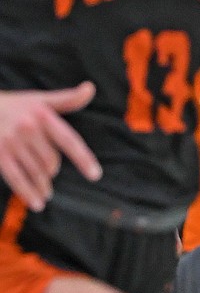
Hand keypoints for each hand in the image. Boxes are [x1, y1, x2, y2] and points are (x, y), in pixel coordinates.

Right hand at [0, 82, 101, 211]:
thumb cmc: (15, 105)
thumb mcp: (39, 99)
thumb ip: (67, 99)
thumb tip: (90, 88)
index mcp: (42, 115)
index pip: (69, 140)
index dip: (84, 159)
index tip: (95, 175)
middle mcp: (28, 128)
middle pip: (51, 161)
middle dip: (53, 170)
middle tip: (51, 173)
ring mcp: (12, 142)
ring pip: (37, 173)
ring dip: (43, 187)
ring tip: (46, 194)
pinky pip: (17, 179)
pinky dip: (28, 193)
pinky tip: (37, 204)